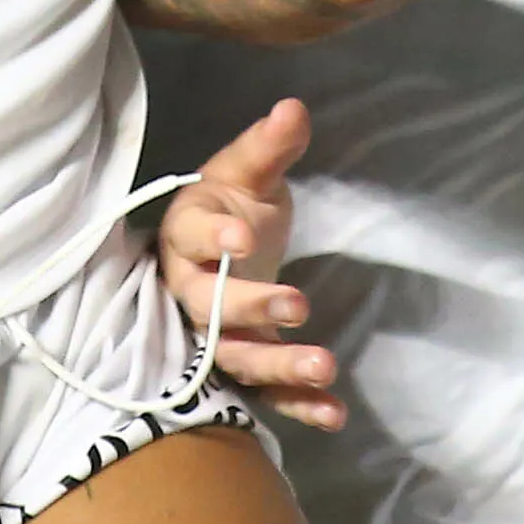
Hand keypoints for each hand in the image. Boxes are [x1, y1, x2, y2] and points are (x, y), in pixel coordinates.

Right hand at [159, 96, 346, 431]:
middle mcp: (192, 291)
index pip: (193, 236)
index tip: (245, 236)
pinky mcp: (246, 366)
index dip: (216, 236)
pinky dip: (297, 406)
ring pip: (237, 358)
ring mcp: (215, 335)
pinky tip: (335, 414)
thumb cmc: (231, 204)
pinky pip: (265, 393)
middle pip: (210, 308)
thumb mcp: (250, 170)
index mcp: (187, 234)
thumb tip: (293, 109)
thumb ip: (270, 146)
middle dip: (252, 308)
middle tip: (298, 304)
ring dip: (279, 365)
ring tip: (324, 366)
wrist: (226, 249)